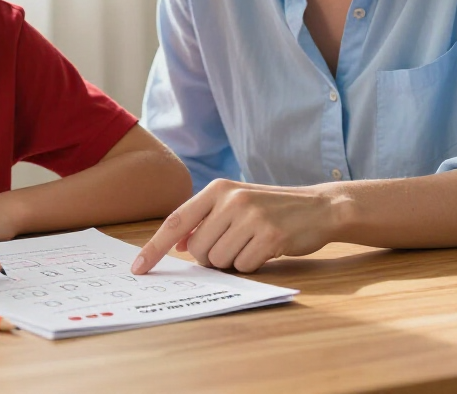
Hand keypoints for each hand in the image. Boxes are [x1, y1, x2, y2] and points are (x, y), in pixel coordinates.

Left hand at [131, 179, 334, 274]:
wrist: (318, 207)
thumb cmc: (271, 208)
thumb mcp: (235, 204)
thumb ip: (206, 220)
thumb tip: (179, 243)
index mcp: (218, 189)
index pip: (175, 221)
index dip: (154, 247)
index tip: (137, 268)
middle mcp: (231, 199)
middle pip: (199, 250)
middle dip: (211, 258)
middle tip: (234, 246)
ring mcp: (251, 217)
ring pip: (219, 261)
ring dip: (233, 262)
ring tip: (253, 244)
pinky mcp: (270, 236)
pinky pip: (244, 267)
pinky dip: (252, 265)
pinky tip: (267, 249)